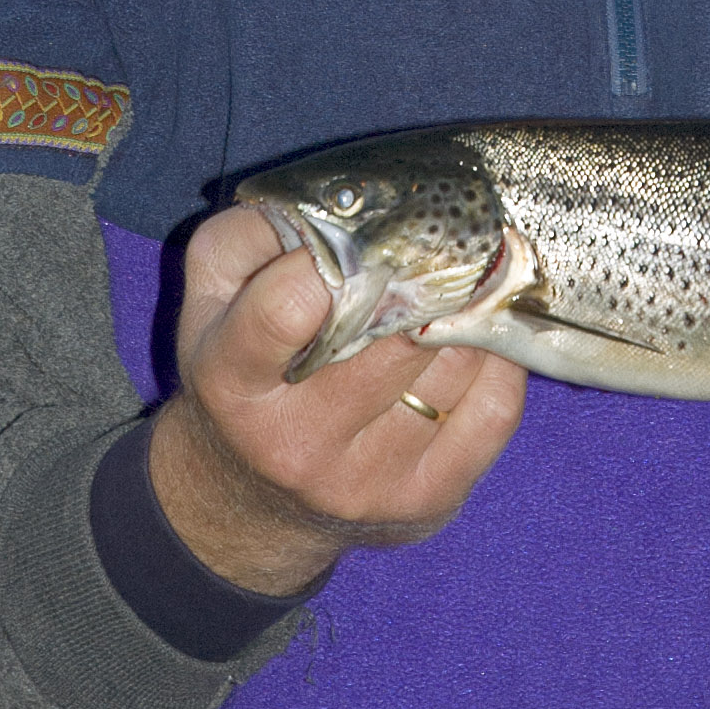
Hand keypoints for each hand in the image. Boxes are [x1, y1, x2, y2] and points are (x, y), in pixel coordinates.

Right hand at [148, 206, 526, 595]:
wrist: (250, 496)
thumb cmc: (244, 369)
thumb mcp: (213, 294)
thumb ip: (255, 233)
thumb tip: (340, 206)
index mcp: (232, 380)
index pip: (285, 311)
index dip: (331, 262)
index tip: (360, 241)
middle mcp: (295, 443)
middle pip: (393, 336)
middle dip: (421, 280)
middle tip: (434, 245)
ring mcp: (366, 481)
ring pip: (453, 364)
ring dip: (464, 316)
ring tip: (454, 289)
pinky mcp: (427, 502)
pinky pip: (496, 406)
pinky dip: (495, 361)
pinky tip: (474, 341)